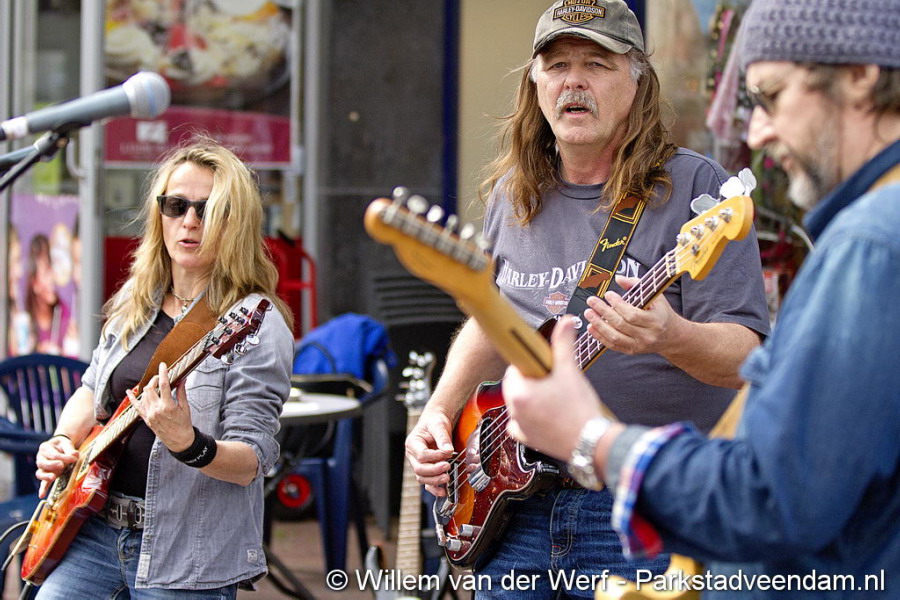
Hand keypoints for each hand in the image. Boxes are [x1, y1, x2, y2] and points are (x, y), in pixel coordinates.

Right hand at [35, 435, 78, 497]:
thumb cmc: (62, 445)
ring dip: (46, 476)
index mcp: (45, 447)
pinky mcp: (46, 475)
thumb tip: (75, 454)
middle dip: (52, 465)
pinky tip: (42, 495)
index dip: (63, 457)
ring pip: (40, 473)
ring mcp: (42, 468)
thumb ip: (70, 449)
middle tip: (61, 465)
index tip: (74, 458)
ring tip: (53, 477)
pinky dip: (42, 489)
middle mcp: (41, 458)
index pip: (53, 454)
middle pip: (42, 463)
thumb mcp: (66, 443)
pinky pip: (43, 482)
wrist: (60, 446)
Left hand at [128, 362, 194, 452]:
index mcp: (168, 406)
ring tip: (153, 383)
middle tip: (160, 376)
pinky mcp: (146, 419)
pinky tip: (129, 392)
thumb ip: (182, 392)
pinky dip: (132, 398)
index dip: (163, 373)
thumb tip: (182, 380)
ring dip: (148, 387)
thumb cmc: (184, 425)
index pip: (164, 385)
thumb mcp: (185, 407)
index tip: (163, 365)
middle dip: (154, 379)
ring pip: (144, 395)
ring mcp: (149, 414)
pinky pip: (136, 407)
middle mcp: (156, 410)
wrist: (179, 440)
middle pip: (150, 388)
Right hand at [405, 410, 455, 496]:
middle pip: (420, 469)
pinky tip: (443, 491)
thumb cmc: (434, 422)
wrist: (436, 422)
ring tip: (447, 477)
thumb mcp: (439, 425)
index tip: (448, 453)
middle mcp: (412, 455)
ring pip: (422, 478)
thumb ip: (443, 437)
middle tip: (448, 466)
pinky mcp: (426, 470)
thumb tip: (448, 450)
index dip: (435, 457)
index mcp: (412, 443)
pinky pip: (427, 483)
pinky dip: (434, 489)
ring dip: (435, 480)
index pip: (422, 455)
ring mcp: (418, 464)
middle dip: (434, 471)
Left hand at [503, 317, 602, 461]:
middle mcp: (514, 411)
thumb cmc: (580, 411)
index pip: (513, 368)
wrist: (591, 442)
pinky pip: (522, 423)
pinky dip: (531, 417)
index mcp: (520, 392)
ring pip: (519, 403)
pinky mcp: (527, 439)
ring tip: (554, 398)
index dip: (529, 363)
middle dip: (531, 380)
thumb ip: (563, 344)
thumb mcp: (570, 371)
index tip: (540, 364)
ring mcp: (520, 426)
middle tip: (551, 380)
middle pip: (515, 386)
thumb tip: (566, 322)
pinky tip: (547, 414)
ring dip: (531, 398)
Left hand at [584, 275, 684, 355]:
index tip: (608, 294)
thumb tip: (619, 278)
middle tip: (592, 301)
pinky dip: (599, 336)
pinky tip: (591, 327)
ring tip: (589, 313)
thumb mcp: (656, 297)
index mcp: (655, 321)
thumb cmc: (661, 313)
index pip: (632, 314)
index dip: (618, 305)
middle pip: (620, 324)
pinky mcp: (631, 350)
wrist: (672, 336)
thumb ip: (636, 285)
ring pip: (614, 336)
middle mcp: (647, 335)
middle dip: (603, 311)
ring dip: (598, 324)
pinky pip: (612, 345)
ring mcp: (638, 345)